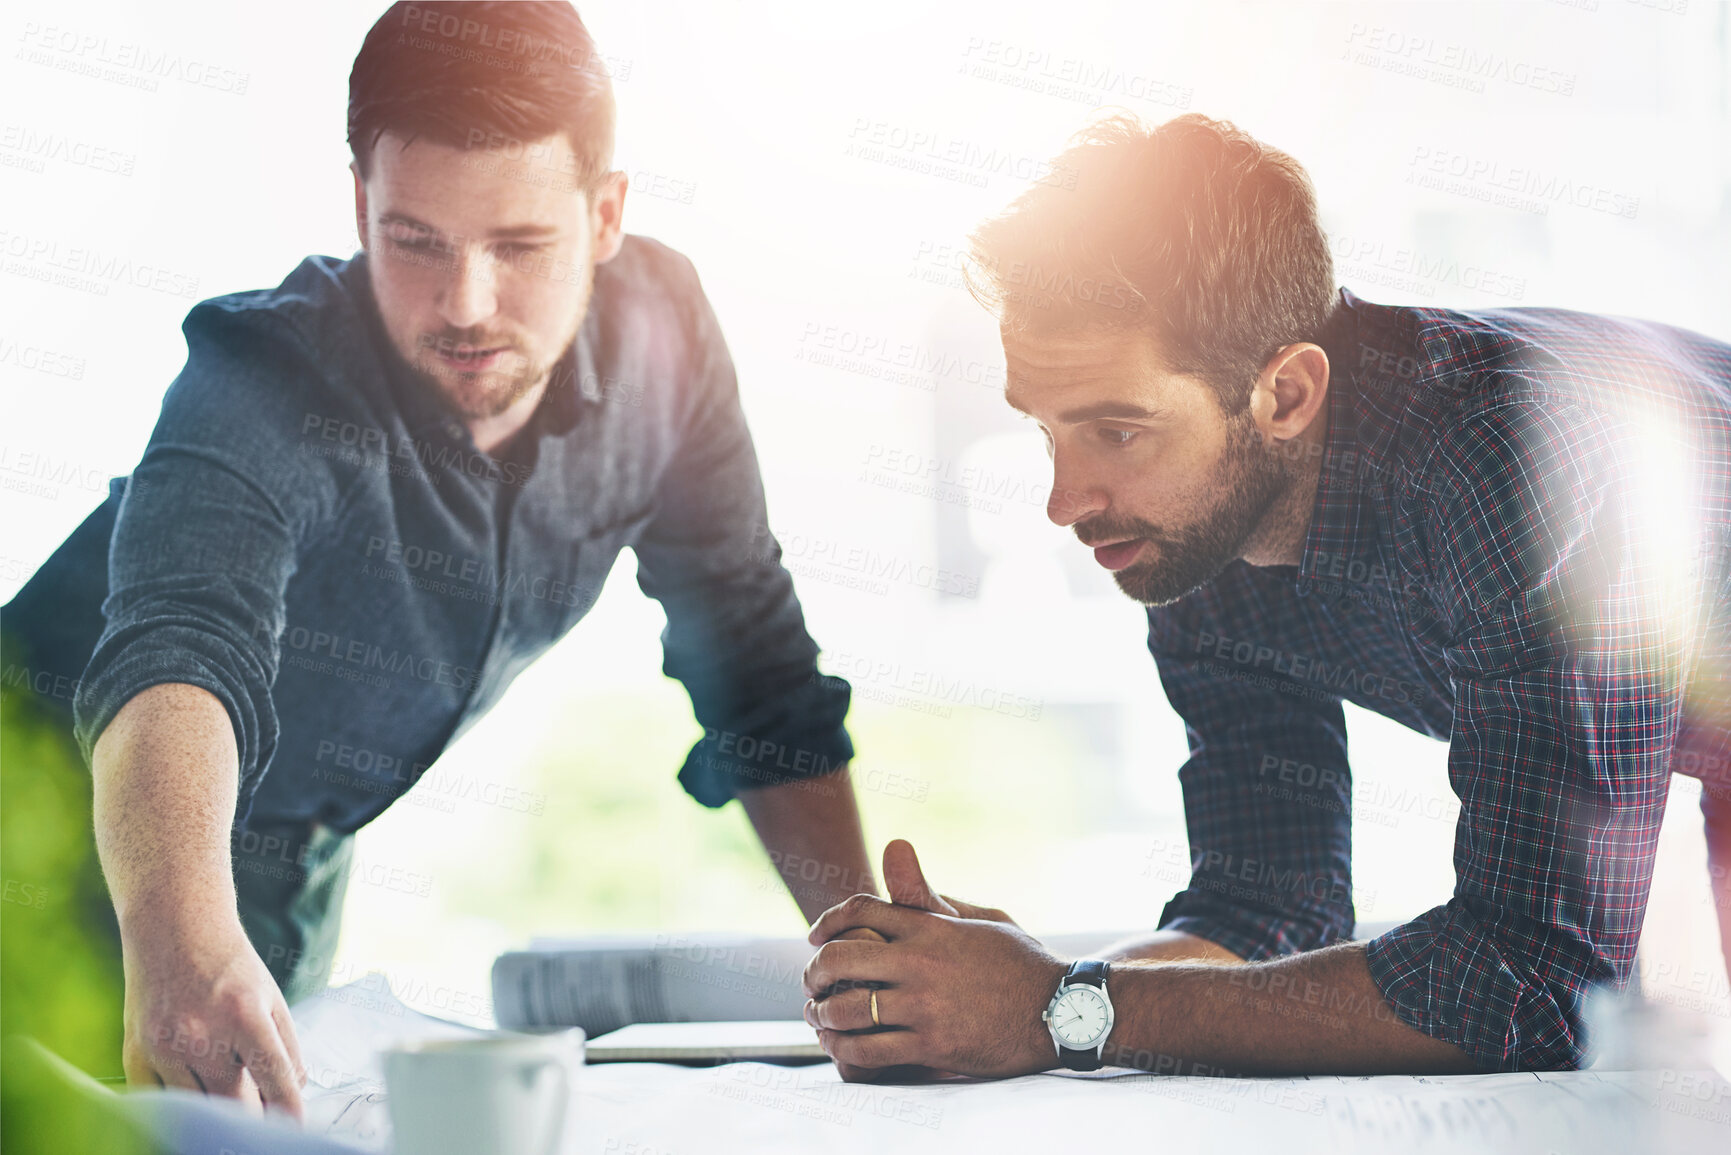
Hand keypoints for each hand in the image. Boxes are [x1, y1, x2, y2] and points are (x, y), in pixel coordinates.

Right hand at [120, 915, 305, 1120]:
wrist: (173, 928)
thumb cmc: (230, 965)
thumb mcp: (272, 997)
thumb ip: (287, 1048)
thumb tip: (291, 1095)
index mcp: (245, 1017)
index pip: (275, 1080)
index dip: (288, 1112)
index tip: (293, 1129)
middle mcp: (202, 1035)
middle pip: (235, 1105)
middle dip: (253, 1115)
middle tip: (262, 1116)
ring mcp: (164, 1048)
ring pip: (198, 1109)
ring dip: (217, 1110)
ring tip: (229, 1096)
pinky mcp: (135, 1055)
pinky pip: (160, 1103)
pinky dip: (180, 1106)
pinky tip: (195, 1094)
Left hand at [802, 839, 1062, 1080]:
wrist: (1060, 1010)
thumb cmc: (1018, 961)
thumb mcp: (978, 918)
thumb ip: (927, 894)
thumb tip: (892, 845)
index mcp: (931, 925)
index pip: (861, 910)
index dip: (828, 921)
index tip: (815, 936)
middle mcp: (921, 961)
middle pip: (840, 958)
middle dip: (814, 972)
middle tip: (809, 982)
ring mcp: (924, 1005)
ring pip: (847, 1008)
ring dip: (821, 1013)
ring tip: (817, 1016)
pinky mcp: (932, 1045)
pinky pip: (868, 1049)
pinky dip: (843, 1048)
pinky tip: (838, 1045)